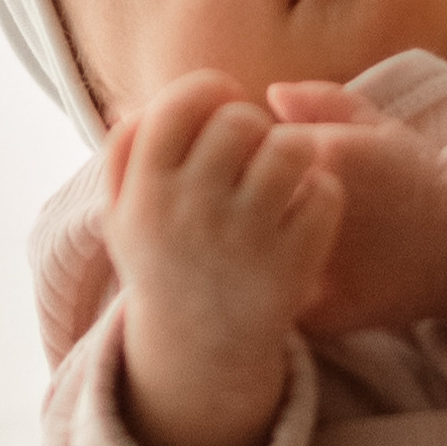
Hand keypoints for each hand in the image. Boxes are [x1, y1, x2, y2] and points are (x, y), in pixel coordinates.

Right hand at [105, 72, 342, 445]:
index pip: (182, 102)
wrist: (199, 353)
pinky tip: (304, 207)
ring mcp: (244, 237)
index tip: (222, 108)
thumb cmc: (165, 266)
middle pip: (240, 120)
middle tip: (255, 148)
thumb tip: (136, 107)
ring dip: (294, 150)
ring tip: (286, 169)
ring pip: (290, 148)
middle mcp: (191, 210)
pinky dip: (321, 193)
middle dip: (254, 124)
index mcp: (145, 190)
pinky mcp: (292, 263)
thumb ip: (123, 158)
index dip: (210, 92)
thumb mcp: (123, 219)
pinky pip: (323, 193)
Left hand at [266, 83, 446, 339]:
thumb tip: (270, 95)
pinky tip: (291, 276)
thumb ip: (322, 101)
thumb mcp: (379, 125)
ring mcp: (316, 265)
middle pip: (244, 202)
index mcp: (325, 156)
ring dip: (257, 246)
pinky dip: (274, 289)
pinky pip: (272, 299)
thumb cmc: (416, 178)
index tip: (271, 168)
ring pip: (253, 251)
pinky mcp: (319, 311)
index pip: (249, 148)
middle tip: (275, 207)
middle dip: (251, 202)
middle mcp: (314, 210)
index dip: (254, 158)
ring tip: (283, 240)